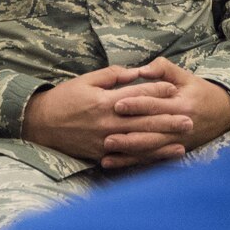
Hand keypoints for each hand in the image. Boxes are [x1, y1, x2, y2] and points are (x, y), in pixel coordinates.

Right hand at [22, 66, 191, 164]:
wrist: (39, 124)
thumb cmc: (64, 98)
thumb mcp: (86, 80)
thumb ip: (111, 75)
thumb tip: (134, 71)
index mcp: (105, 101)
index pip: (137, 95)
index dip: (157, 92)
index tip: (175, 89)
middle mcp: (107, 122)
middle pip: (144, 121)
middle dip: (168, 120)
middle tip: (190, 120)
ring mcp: (105, 141)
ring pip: (139, 142)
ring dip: (163, 142)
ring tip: (183, 141)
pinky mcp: (101, 154)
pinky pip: (127, 157)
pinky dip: (145, 158)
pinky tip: (160, 157)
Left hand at [103, 57, 229, 167]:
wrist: (223, 114)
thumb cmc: (199, 92)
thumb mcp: (185, 76)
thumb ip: (164, 69)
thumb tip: (142, 70)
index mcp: (181, 105)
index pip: (156, 105)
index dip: (137, 104)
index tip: (117, 104)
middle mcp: (179, 126)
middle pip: (151, 132)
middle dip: (129, 134)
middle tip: (107, 135)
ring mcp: (177, 142)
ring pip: (150, 148)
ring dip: (128, 151)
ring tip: (108, 150)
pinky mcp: (173, 152)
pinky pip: (150, 158)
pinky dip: (131, 162)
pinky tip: (113, 162)